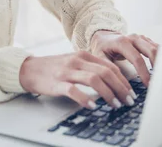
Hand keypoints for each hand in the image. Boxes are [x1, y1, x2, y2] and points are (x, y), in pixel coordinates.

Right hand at [19, 52, 136, 109]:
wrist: (30, 69)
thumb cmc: (55, 68)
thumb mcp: (74, 62)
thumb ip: (91, 68)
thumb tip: (114, 82)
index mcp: (84, 55)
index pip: (110, 66)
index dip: (123, 80)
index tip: (131, 92)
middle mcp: (77, 61)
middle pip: (105, 72)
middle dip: (120, 88)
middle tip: (128, 101)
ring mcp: (67, 72)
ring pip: (94, 80)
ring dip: (108, 94)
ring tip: (115, 105)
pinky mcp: (57, 83)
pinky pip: (74, 91)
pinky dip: (86, 99)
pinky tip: (93, 106)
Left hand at [90, 31, 158, 86]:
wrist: (104, 36)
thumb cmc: (102, 48)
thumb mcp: (100, 57)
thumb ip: (108, 68)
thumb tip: (118, 83)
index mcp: (122, 42)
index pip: (137, 58)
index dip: (144, 72)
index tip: (148, 84)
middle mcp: (134, 38)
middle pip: (151, 51)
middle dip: (157, 67)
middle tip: (159, 82)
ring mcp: (141, 38)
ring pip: (157, 48)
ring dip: (161, 63)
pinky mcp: (146, 41)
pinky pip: (157, 48)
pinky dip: (161, 59)